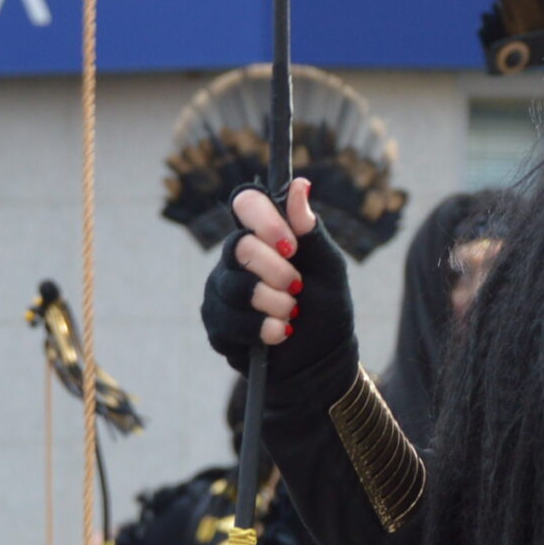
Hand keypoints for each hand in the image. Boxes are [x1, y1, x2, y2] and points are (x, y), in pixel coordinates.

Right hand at [200, 178, 352, 376]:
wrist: (320, 359)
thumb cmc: (325, 306)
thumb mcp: (327, 267)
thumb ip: (310, 230)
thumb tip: (299, 184)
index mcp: (264, 235)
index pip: (245, 203)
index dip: (263, 220)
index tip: (290, 245)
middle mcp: (236, 258)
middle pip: (239, 246)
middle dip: (275, 270)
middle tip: (297, 287)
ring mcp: (221, 290)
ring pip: (231, 285)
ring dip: (271, 303)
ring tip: (292, 315)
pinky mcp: (216, 324)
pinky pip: (226, 320)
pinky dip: (260, 329)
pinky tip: (280, 334)